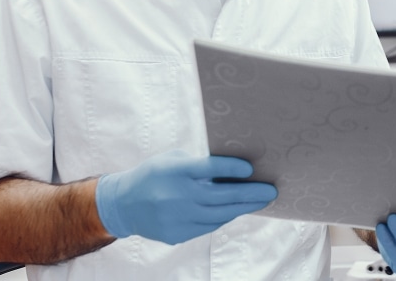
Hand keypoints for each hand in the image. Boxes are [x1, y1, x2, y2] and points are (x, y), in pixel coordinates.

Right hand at [94, 150, 276, 244]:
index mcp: (173, 172)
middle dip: (250, 193)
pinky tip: (237, 210)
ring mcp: (176, 218)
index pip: (207, 168)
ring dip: (243, 207)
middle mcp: (175, 196)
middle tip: (271, 191)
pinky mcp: (177, 234)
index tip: (251, 169)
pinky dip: (225, 217)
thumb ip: (199, 164)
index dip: (230, 168)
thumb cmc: (155, 175)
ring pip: (219, 215)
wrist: (123, 204)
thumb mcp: (172, 161)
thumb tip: (235, 168)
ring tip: (261, 201)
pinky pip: (209, 226)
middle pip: (221, 196)